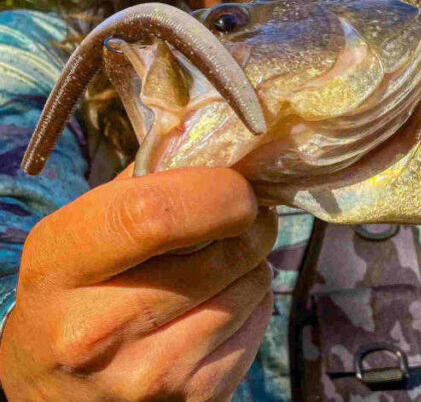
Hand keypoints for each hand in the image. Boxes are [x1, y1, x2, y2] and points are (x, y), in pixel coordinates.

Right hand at [0, 166, 276, 401]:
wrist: (54, 394)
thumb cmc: (77, 291)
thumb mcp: (81, 229)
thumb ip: (147, 184)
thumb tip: (225, 149)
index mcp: (60, 265)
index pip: (155, 216)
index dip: (218, 191)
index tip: (235, 186)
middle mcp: (95, 331)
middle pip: (224, 252)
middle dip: (249, 223)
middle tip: (239, 217)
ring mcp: (147, 375)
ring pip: (253, 284)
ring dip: (251, 263)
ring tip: (217, 266)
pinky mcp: (193, 399)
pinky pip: (260, 322)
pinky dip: (253, 303)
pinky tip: (215, 305)